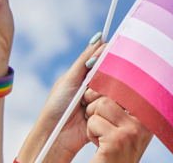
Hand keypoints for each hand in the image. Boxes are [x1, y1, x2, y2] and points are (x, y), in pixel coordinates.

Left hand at [16, 35, 105, 162]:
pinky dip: (104, 110)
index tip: (104, 60)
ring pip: (115, 90)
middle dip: (98, 84)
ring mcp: (104, 99)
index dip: (108, 56)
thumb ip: (84, 60)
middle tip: (84, 95)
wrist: (56, 136)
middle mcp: (98, 84)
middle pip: (113, 73)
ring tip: (84, 108)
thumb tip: (98, 37)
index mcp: (88, 73)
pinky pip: (116, 107)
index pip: (105, 57)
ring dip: (98, 99)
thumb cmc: (57, 106)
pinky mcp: (109, 114)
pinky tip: (90, 116)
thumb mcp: (69, 80)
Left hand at [84, 91, 152, 162]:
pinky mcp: (117, 140)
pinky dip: (90, 132)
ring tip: (103, 136)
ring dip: (95, 120)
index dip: (112, 91)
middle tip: (104, 127)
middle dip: (100, 107)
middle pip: (114, 93)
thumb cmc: (114, 152)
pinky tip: (100, 146)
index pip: (130, 87)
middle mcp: (145, 122)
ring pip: (102, 104)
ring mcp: (132, 131)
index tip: (109, 103)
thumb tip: (118, 76)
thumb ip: (127, 103)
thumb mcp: (128, 126)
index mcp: (149, 116)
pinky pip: (93, 121)